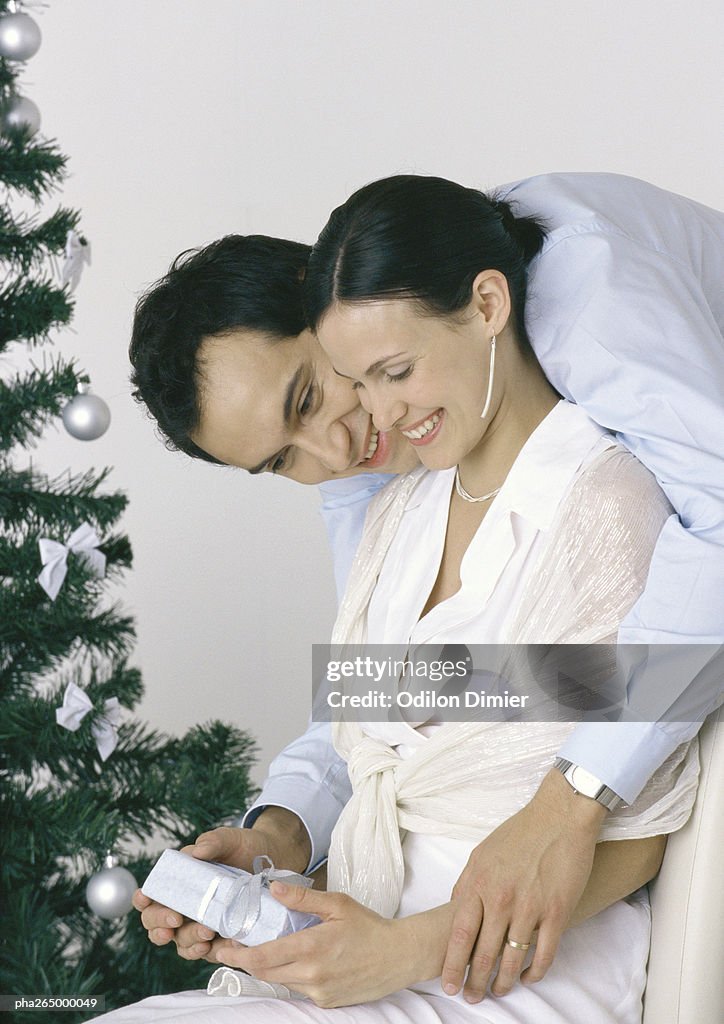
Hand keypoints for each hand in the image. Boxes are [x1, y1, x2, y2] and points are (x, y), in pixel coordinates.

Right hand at [134, 809, 312, 960]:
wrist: (275, 860)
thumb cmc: (243, 848)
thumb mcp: (229, 838)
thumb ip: (212, 842)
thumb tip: (197, 852)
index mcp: (178, 883)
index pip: (150, 896)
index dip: (142, 900)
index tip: (146, 898)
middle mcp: (184, 907)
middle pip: (156, 923)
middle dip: (160, 923)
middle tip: (175, 919)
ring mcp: (199, 925)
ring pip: (181, 943)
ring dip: (188, 940)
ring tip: (206, 931)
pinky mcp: (219, 940)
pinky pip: (208, 953)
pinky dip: (211, 951)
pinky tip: (218, 944)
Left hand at [214, 882, 444, 1007]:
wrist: (399, 956)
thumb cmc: (369, 926)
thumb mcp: (337, 903)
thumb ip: (303, 897)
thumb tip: (273, 888)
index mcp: (312, 947)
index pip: (263, 957)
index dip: (239, 954)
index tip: (224, 946)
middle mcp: (313, 975)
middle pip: (266, 973)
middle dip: (246, 961)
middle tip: (232, 948)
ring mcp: (320, 992)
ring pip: (281, 982)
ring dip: (268, 968)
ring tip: (261, 950)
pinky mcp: (327, 1002)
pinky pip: (298, 989)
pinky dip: (290, 976)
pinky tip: (295, 961)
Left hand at [441, 768, 605, 1002]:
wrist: (559, 817)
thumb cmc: (519, 833)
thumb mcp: (481, 853)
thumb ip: (468, 882)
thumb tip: (456, 908)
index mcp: (479, 882)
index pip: (459, 934)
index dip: (452, 964)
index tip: (447, 984)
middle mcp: (501, 898)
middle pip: (483, 953)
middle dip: (474, 981)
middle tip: (471, 998)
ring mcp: (530, 907)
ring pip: (512, 960)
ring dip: (504, 982)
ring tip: (498, 992)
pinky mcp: (557, 912)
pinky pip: (544, 954)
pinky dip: (535, 972)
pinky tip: (528, 977)